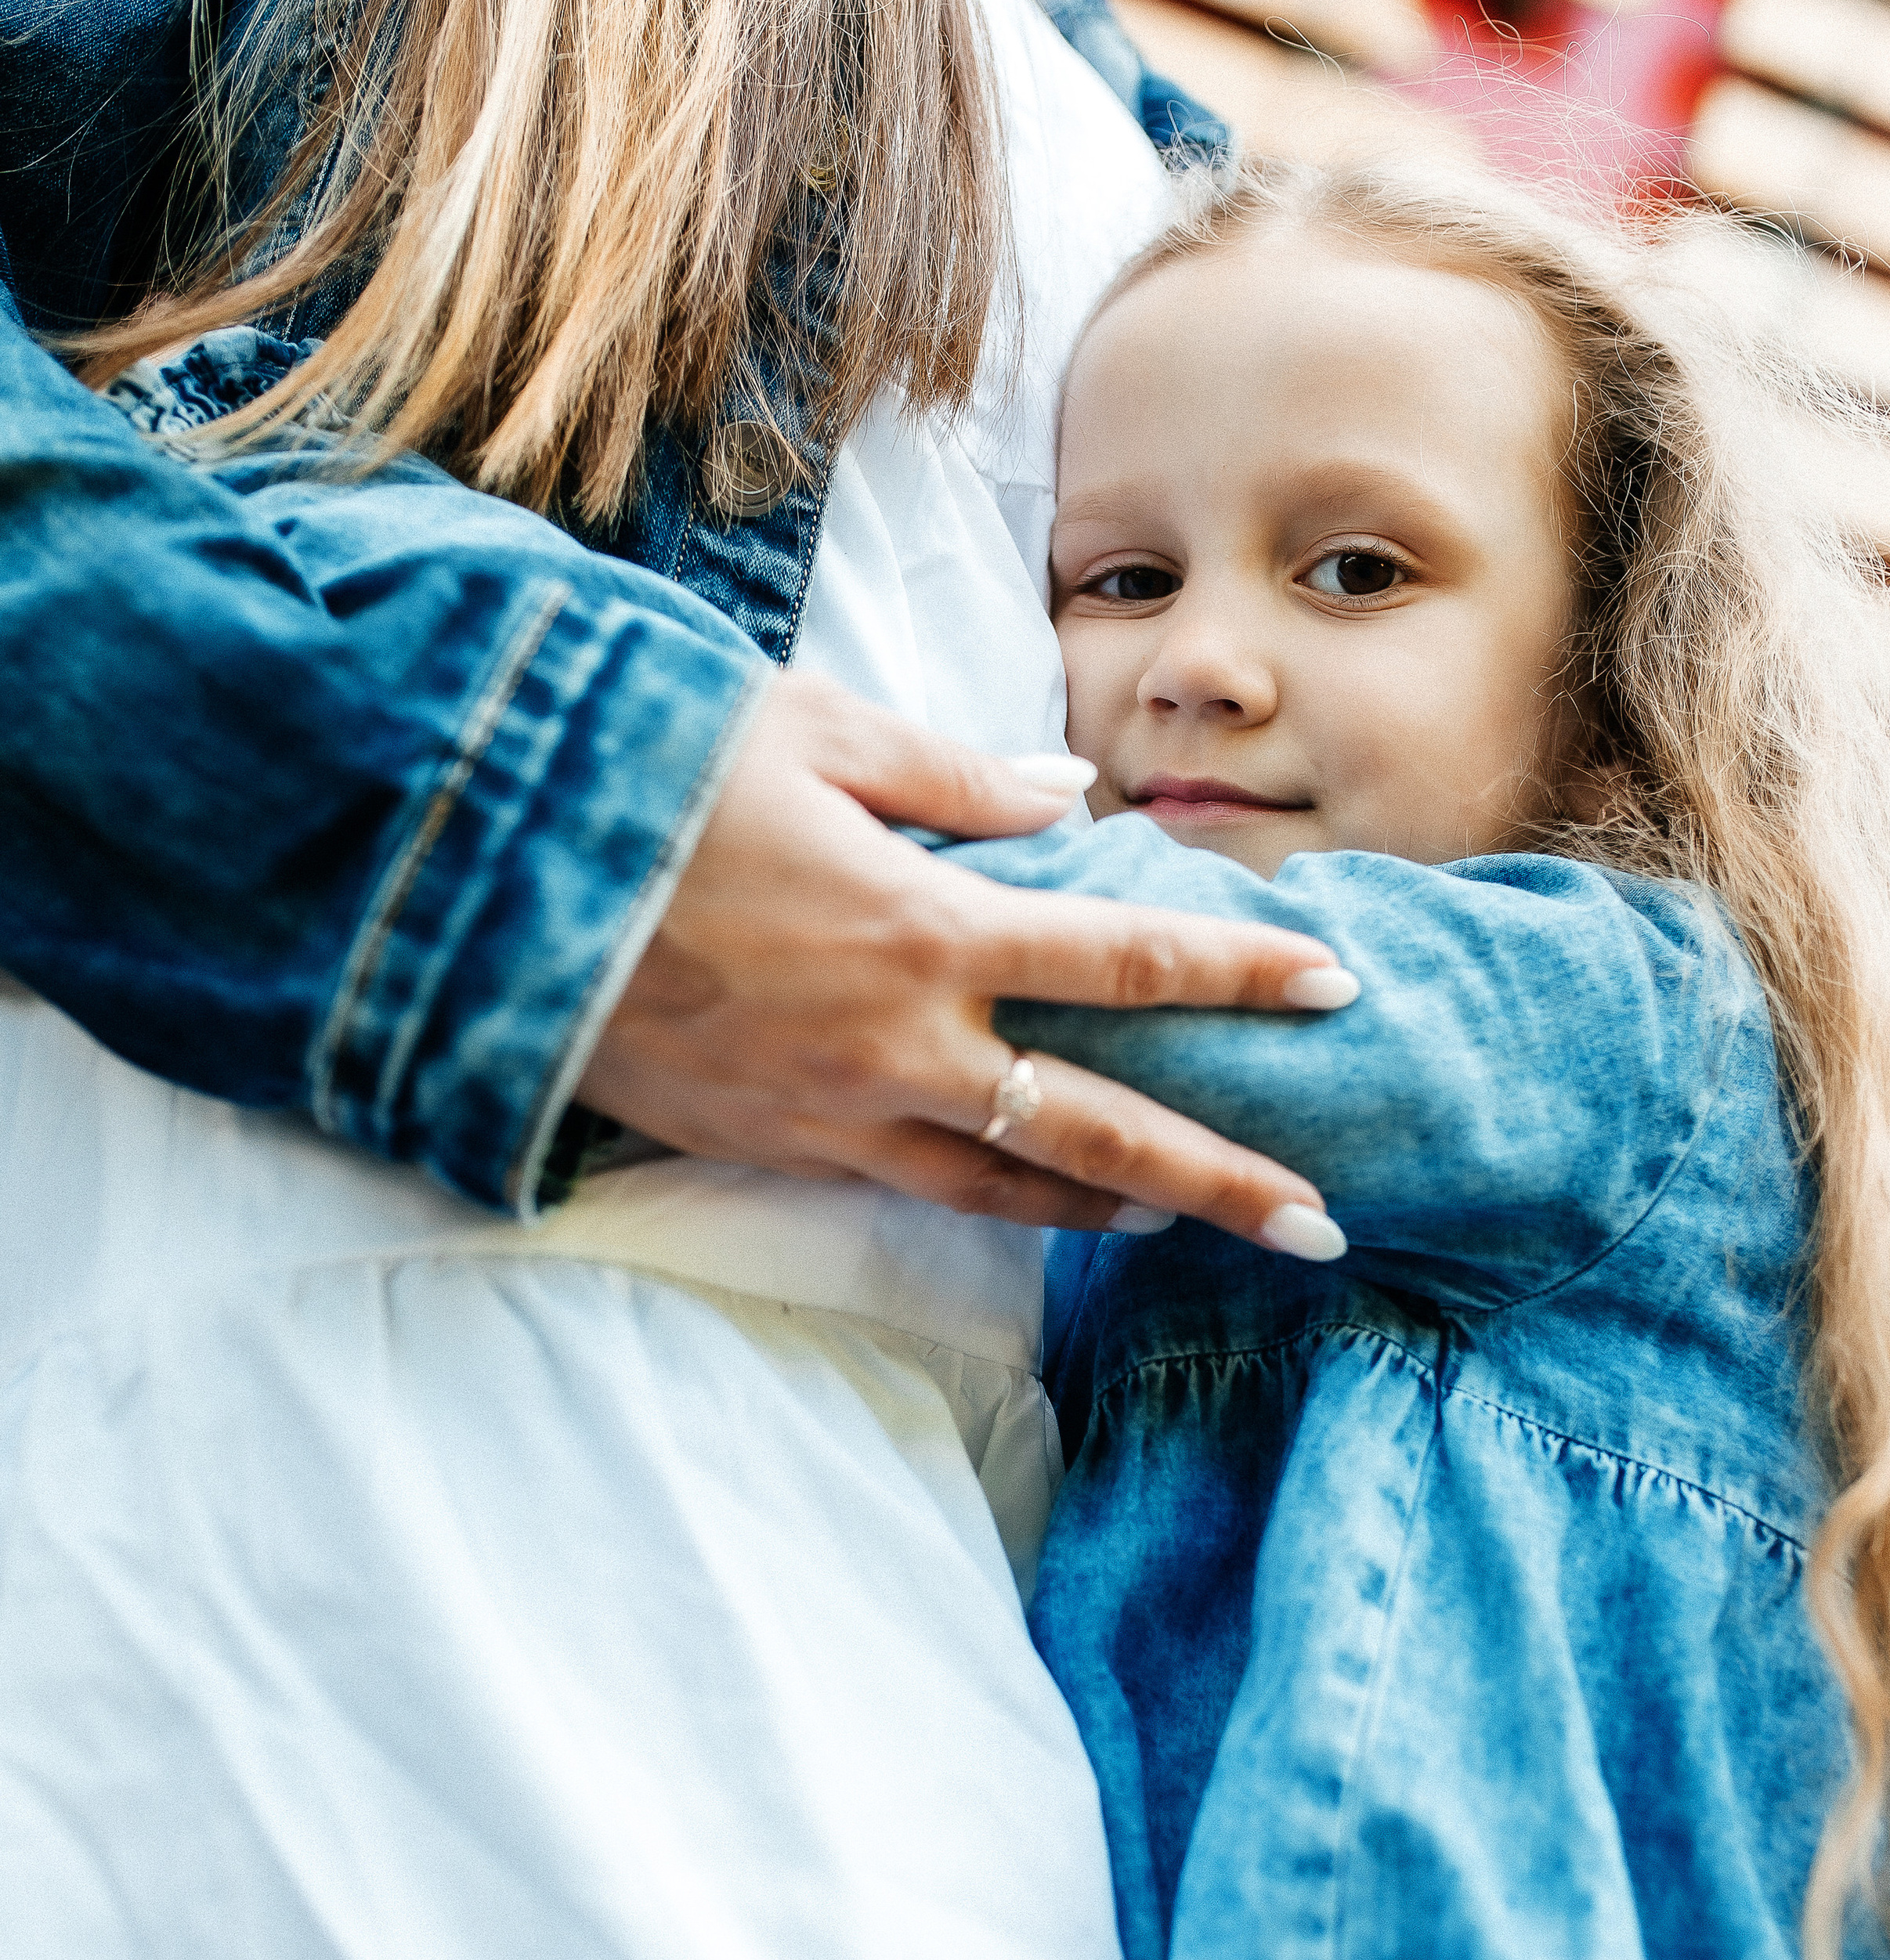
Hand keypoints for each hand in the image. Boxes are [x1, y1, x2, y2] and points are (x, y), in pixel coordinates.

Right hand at [576, 672, 1350, 1244]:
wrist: (483, 888)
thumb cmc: (650, 781)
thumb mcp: (809, 732)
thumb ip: (954, 775)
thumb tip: (1068, 799)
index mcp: (924, 924)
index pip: (1122, 959)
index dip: (1239, 975)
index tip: (1335, 985)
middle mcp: (898, 1042)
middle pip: (1099, 1130)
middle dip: (1223, 1180)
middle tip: (1323, 1227)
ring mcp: (835, 1112)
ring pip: (1009, 1191)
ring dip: (1116, 1213)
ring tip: (1200, 1227)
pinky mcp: (776, 1147)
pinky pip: (913, 1190)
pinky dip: (996, 1203)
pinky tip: (1044, 1206)